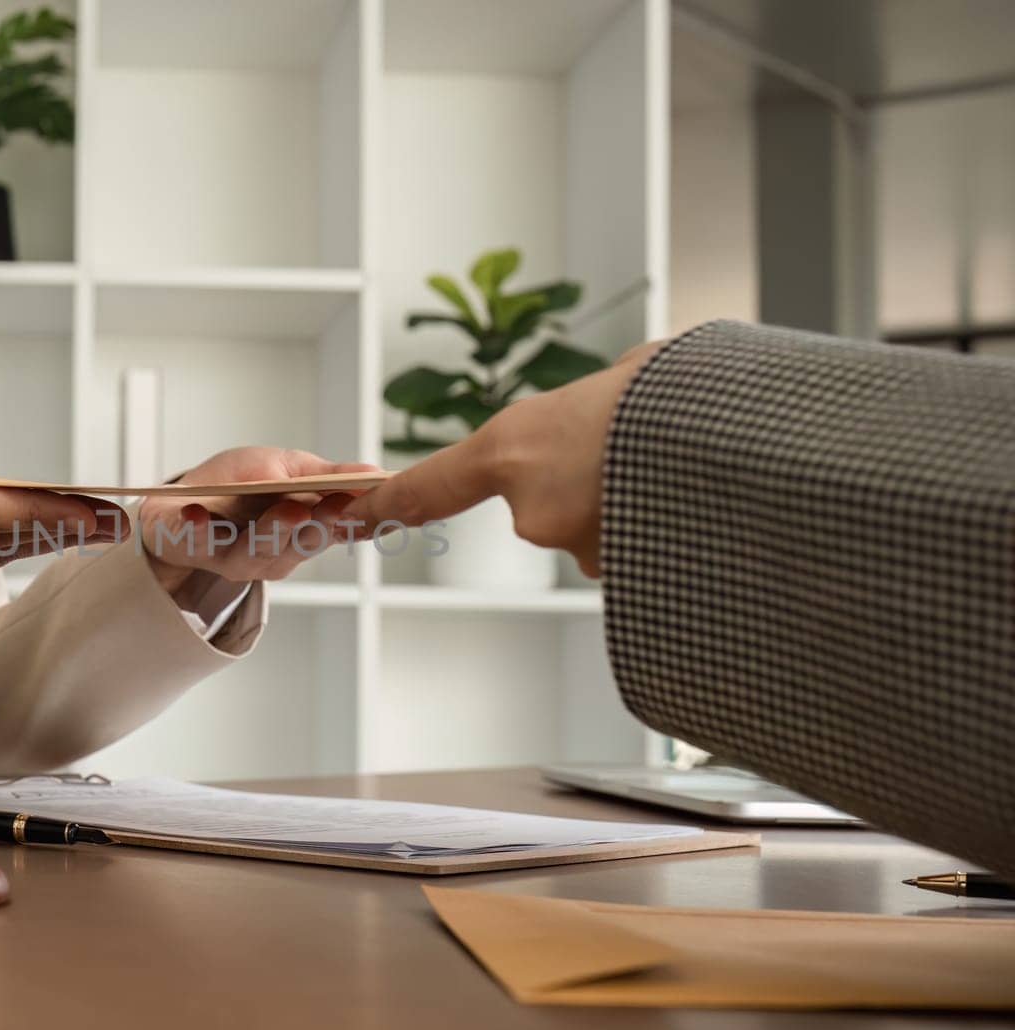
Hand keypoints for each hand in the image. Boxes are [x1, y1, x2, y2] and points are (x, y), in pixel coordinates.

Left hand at [138, 447, 379, 595]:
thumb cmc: (237, 483)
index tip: (373, 501)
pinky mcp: (199, 550)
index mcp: (305, 529)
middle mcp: (278, 551)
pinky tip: (196, 513)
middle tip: (332, 506)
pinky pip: (200, 543)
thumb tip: (372, 473)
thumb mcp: (285, 466)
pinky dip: (198, 528)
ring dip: (273, 531)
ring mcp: (240, 557)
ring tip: (286, 508)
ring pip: (260, 552)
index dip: (354, 518)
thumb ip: (325, 475)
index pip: (338, 529)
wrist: (178, 501)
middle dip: (318, 526)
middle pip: (303, 544)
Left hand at [341, 340, 665, 576]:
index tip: (355, 517)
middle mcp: (533, 508)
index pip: (431, 485)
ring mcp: (578, 549)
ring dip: (634, 509)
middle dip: (591, 485)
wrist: (743, 440)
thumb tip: (610, 416)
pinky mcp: (625, 582)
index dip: (392, 503)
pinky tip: (697, 509)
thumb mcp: (628, 377)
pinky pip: (636, 558)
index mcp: (516, 445)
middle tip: (645, 450)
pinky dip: (661, 536)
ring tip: (680, 476)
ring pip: (598, 533)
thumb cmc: (685, 394)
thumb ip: (593, 408)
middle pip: (545, 510)